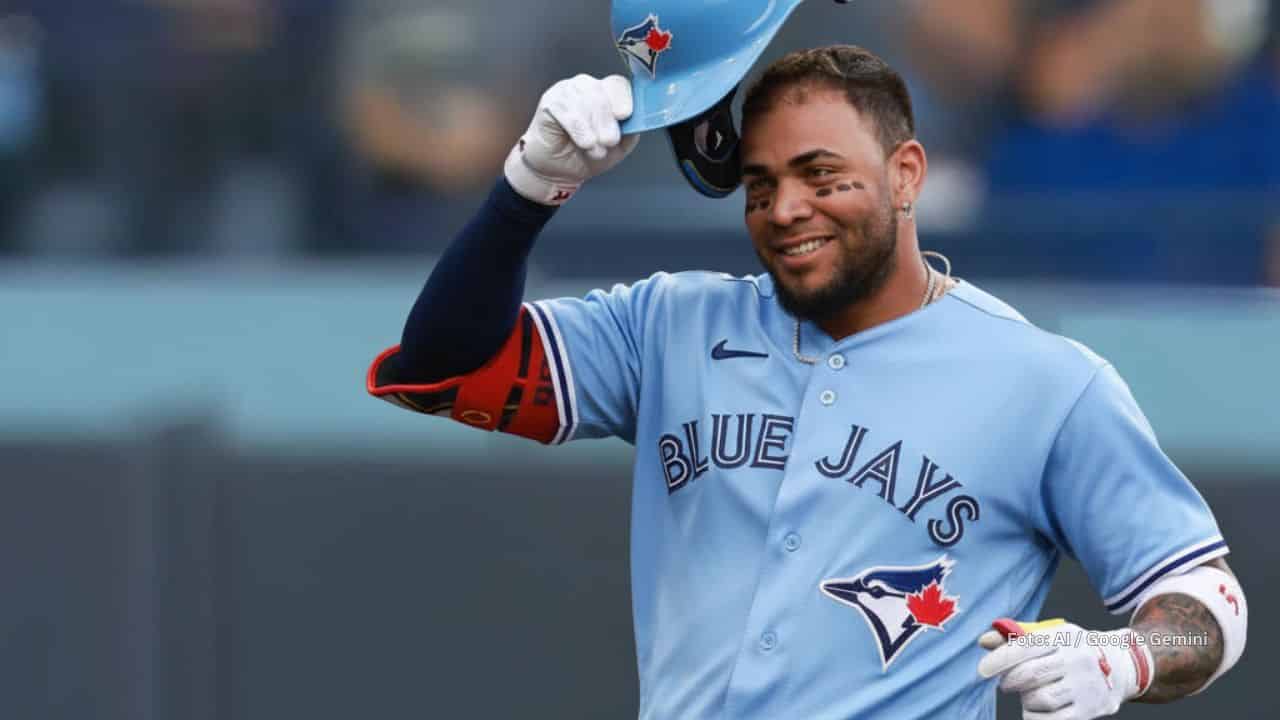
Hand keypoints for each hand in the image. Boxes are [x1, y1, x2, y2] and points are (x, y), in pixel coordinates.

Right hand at [504, 74, 639, 205]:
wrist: (559, 171)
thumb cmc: (585, 155)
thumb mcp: (618, 147)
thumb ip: (630, 132)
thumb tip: (639, 121)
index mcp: (605, 93)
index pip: (618, 84)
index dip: (623, 98)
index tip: (625, 115)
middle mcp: (586, 87)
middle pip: (601, 92)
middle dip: (607, 122)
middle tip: (608, 142)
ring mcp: (566, 92)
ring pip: (585, 101)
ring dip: (593, 129)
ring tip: (593, 148)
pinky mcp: (550, 102)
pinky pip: (567, 111)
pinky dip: (578, 129)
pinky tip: (583, 142)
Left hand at [978, 619, 1151, 719]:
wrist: (1121, 666)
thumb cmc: (1072, 649)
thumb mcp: (1050, 634)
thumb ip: (1016, 636)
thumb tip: (983, 641)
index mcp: (1063, 636)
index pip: (1025, 646)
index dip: (1000, 659)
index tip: (982, 670)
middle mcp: (1076, 659)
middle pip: (1030, 675)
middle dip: (1010, 681)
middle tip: (1007, 683)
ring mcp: (1085, 686)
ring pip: (1039, 699)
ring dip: (1026, 700)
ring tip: (1031, 694)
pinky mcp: (1090, 710)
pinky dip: (1035, 718)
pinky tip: (1036, 711)